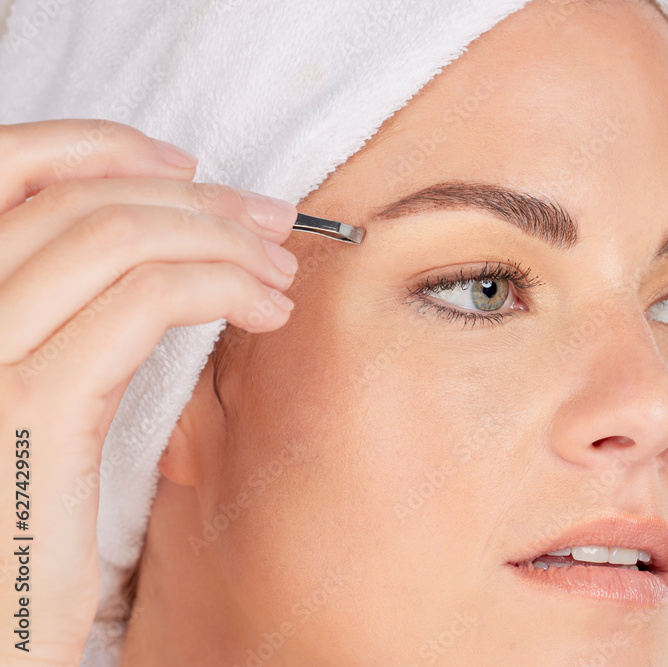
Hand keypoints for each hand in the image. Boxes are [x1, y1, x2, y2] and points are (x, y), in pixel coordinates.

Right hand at [0, 119, 298, 663]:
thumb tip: (164, 252)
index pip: (5, 169)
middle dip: (195, 198)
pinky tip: (266, 310)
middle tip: (271, 221)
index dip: (101, 147)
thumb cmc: (17, 521)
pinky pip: (147, 301)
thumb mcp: (29, 398)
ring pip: (119, 237)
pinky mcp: (32, 406)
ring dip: (222, 240)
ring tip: (281, 270)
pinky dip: (222, 286)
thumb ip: (67, 320)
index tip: (187, 165)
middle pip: (79, 200)